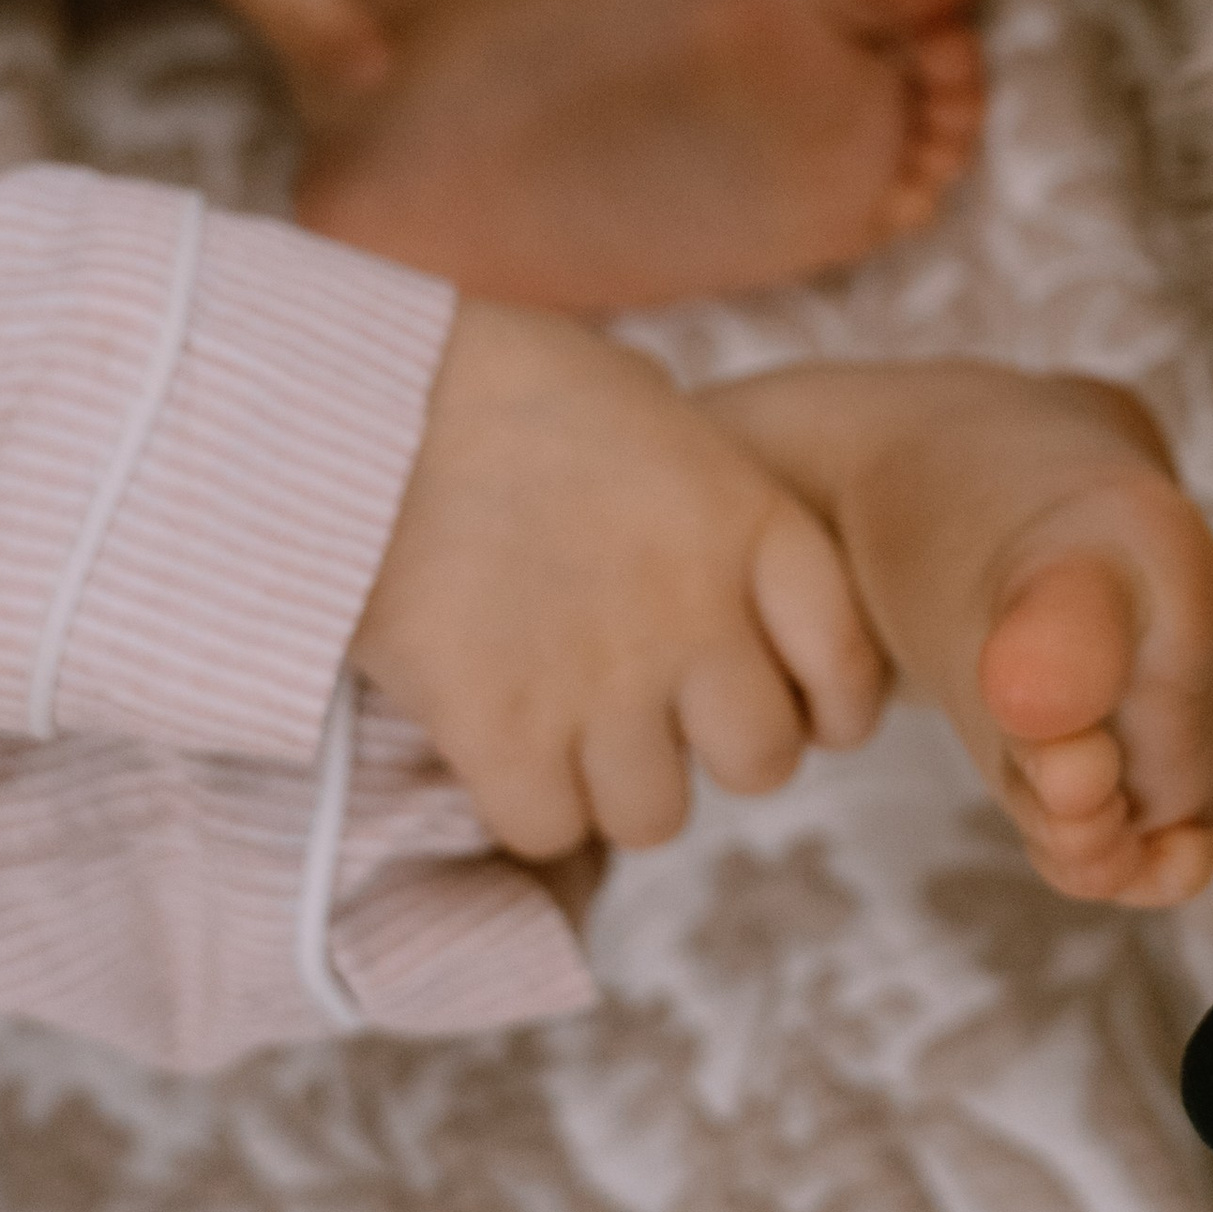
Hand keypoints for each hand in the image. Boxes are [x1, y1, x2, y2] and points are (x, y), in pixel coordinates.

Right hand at [353, 304, 889, 856]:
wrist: (367, 402)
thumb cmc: (500, 383)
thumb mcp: (646, 406)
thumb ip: (701, 481)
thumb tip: (698, 510)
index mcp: (747, 523)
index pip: (845, 669)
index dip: (824, 708)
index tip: (781, 704)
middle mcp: (697, 615)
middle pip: (758, 764)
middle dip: (706, 753)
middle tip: (647, 717)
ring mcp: (605, 682)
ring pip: (653, 816)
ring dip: (608, 786)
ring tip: (559, 726)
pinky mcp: (504, 731)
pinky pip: (547, 829)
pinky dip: (520, 803)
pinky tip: (491, 743)